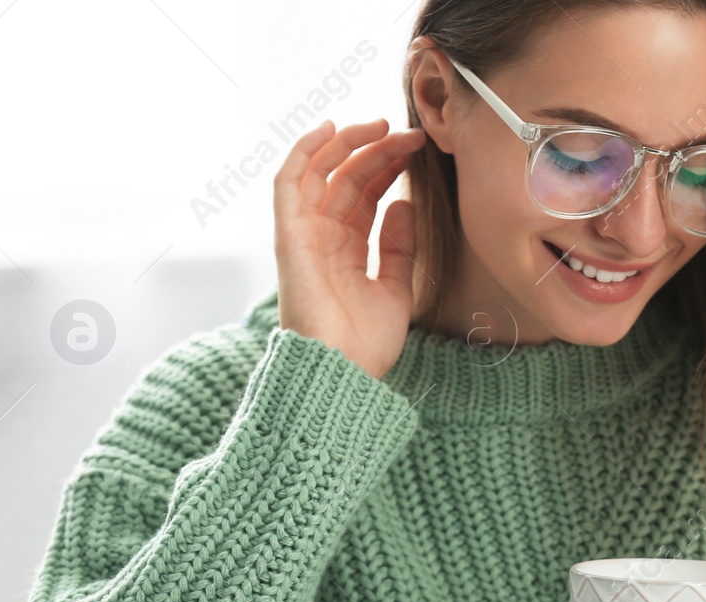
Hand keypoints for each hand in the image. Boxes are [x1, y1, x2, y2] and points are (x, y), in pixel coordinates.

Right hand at [275, 118, 426, 379]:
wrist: (344, 373)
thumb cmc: (366, 344)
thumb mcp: (397, 289)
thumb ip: (399, 248)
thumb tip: (404, 204)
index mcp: (345, 251)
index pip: (364, 195)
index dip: (388, 168)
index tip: (417, 151)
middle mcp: (322, 238)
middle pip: (346, 179)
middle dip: (377, 151)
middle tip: (409, 133)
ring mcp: (304, 236)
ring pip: (320, 173)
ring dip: (348, 144)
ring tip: (381, 125)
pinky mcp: (289, 236)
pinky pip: (289, 184)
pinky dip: (305, 153)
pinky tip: (330, 130)